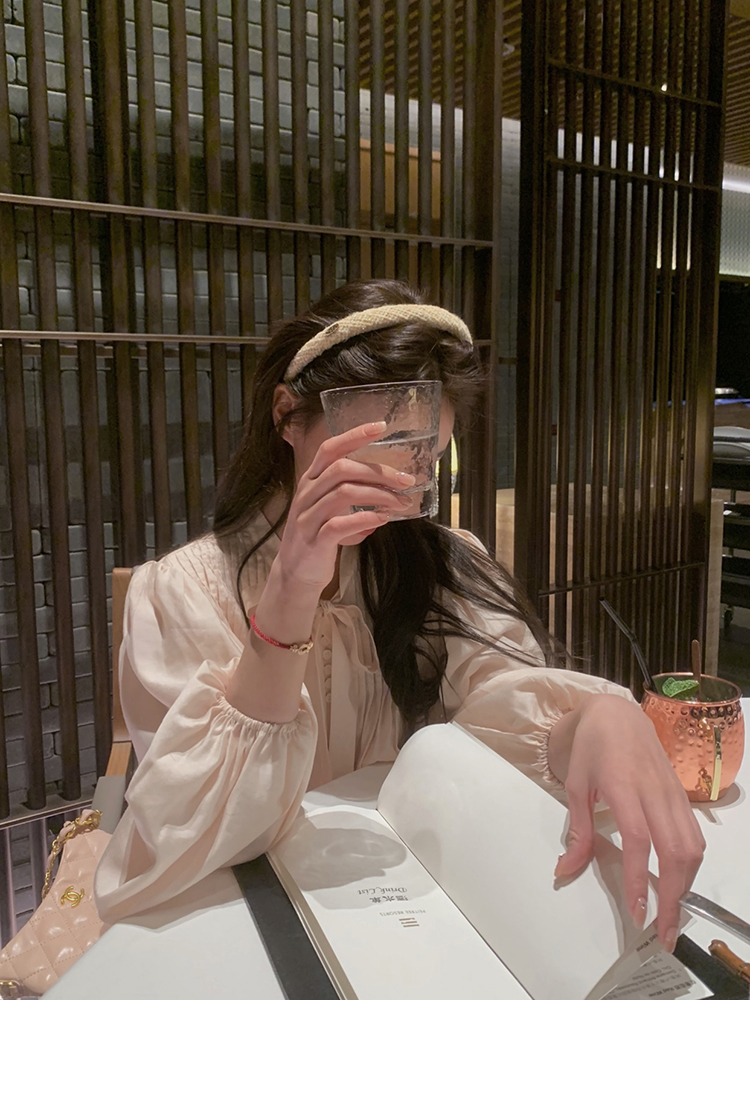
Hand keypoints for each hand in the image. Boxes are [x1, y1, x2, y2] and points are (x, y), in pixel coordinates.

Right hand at [275, 420, 414, 594]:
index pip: (330, 449)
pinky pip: (339, 525)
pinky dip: (364, 519)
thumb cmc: (318, 536)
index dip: (354, 435)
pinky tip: (383, 520)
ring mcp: (308, 517)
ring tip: (401, 503)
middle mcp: (306, 494)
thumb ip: (354, 494)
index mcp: (311, 481)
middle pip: (342, 468)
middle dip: (378, 471)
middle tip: (406, 481)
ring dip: (378, 495)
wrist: (295, 574)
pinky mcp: (314, 541)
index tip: (381, 426)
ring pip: (343, 493)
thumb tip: (391, 490)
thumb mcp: (331, 508)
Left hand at [549, 693, 705, 951]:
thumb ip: (577, 831)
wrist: (618, 714)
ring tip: (670, 914)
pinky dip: (691, 865)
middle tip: (663, 932)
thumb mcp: (575, 786)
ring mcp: (673, 794)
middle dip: (672, 897)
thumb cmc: (591, 749)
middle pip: (675, 850)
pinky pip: (695, 835)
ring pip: (692, 846)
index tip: (637, 912)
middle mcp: (654, 792)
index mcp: (624, 787)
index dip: (640, 878)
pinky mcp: (682, 797)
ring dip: (685, 885)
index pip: (639, 840)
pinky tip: (678, 883)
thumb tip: (564, 871)